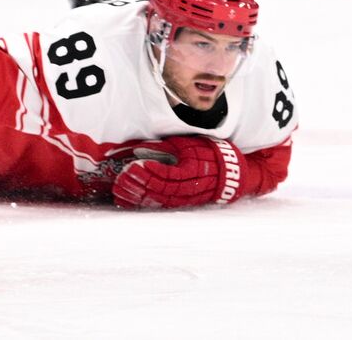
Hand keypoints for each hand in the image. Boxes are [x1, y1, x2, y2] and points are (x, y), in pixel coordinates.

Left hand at [112, 135, 250, 208]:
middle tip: (122, 177)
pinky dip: (141, 203)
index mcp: (192, 172)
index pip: (169, 175)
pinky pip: (157, 206)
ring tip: (120, 188)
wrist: (231, 174)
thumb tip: (140, 149)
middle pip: (160, 190)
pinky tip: (126, 200)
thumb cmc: (208, 155)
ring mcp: (183, 199)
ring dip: (137, 196)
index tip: (135, 166)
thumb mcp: (189, 145)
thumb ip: (166, 147)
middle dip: (139, 184)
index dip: (151, 171)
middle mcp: (188, 189)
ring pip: (156, 201)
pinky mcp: (179, 204)